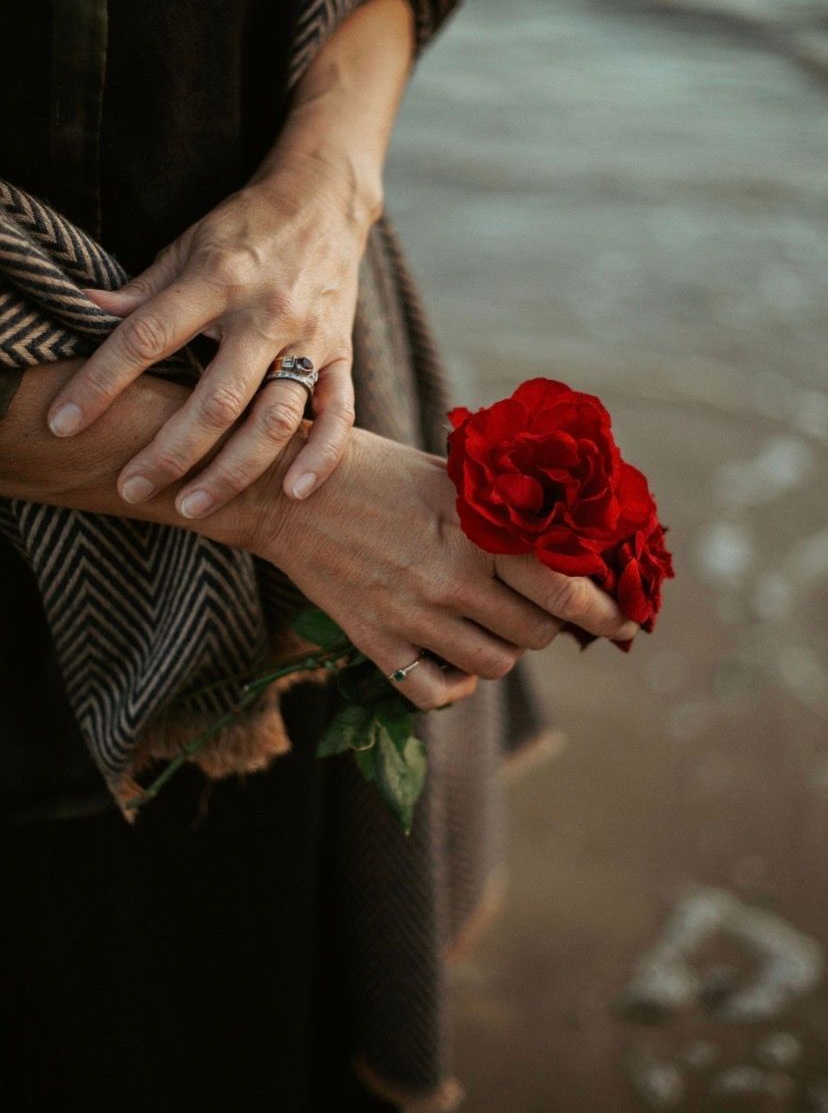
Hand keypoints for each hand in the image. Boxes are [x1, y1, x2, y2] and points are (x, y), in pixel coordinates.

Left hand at [46, 167, 364, 518]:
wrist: (325, 202)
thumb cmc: (246, 229)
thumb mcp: (188, 246)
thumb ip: (142, 291)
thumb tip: (83, 311)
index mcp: (217, 279)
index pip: (148, 338)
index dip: (102, 382)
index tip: (66, 421)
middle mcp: (265, 313)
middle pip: (216, 397)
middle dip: (171, 451)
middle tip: (132, 488)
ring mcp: (310, 337)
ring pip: (275, 417)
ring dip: (234, 470)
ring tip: (193, 507)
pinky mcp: (342, 354)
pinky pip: (339, 414)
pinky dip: (320, 455)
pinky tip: (294, 492)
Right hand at [254, 428, 638, 709]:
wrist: (286, 490)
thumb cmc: (376, 470)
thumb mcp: (451, 474)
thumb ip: (505, 510)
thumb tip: (567, 539)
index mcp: (478, 531)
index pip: (566, 591)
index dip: (607, 614)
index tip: (625, 624)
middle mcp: (452, 580)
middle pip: (535, 636)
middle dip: (551, 628)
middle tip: (543, 614)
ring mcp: (413, 616)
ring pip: (494, 666)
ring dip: (505, 650)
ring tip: (493, 626)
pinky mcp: (375, 642)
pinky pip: (436, 693)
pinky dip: (456, 686)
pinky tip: (455, 661)